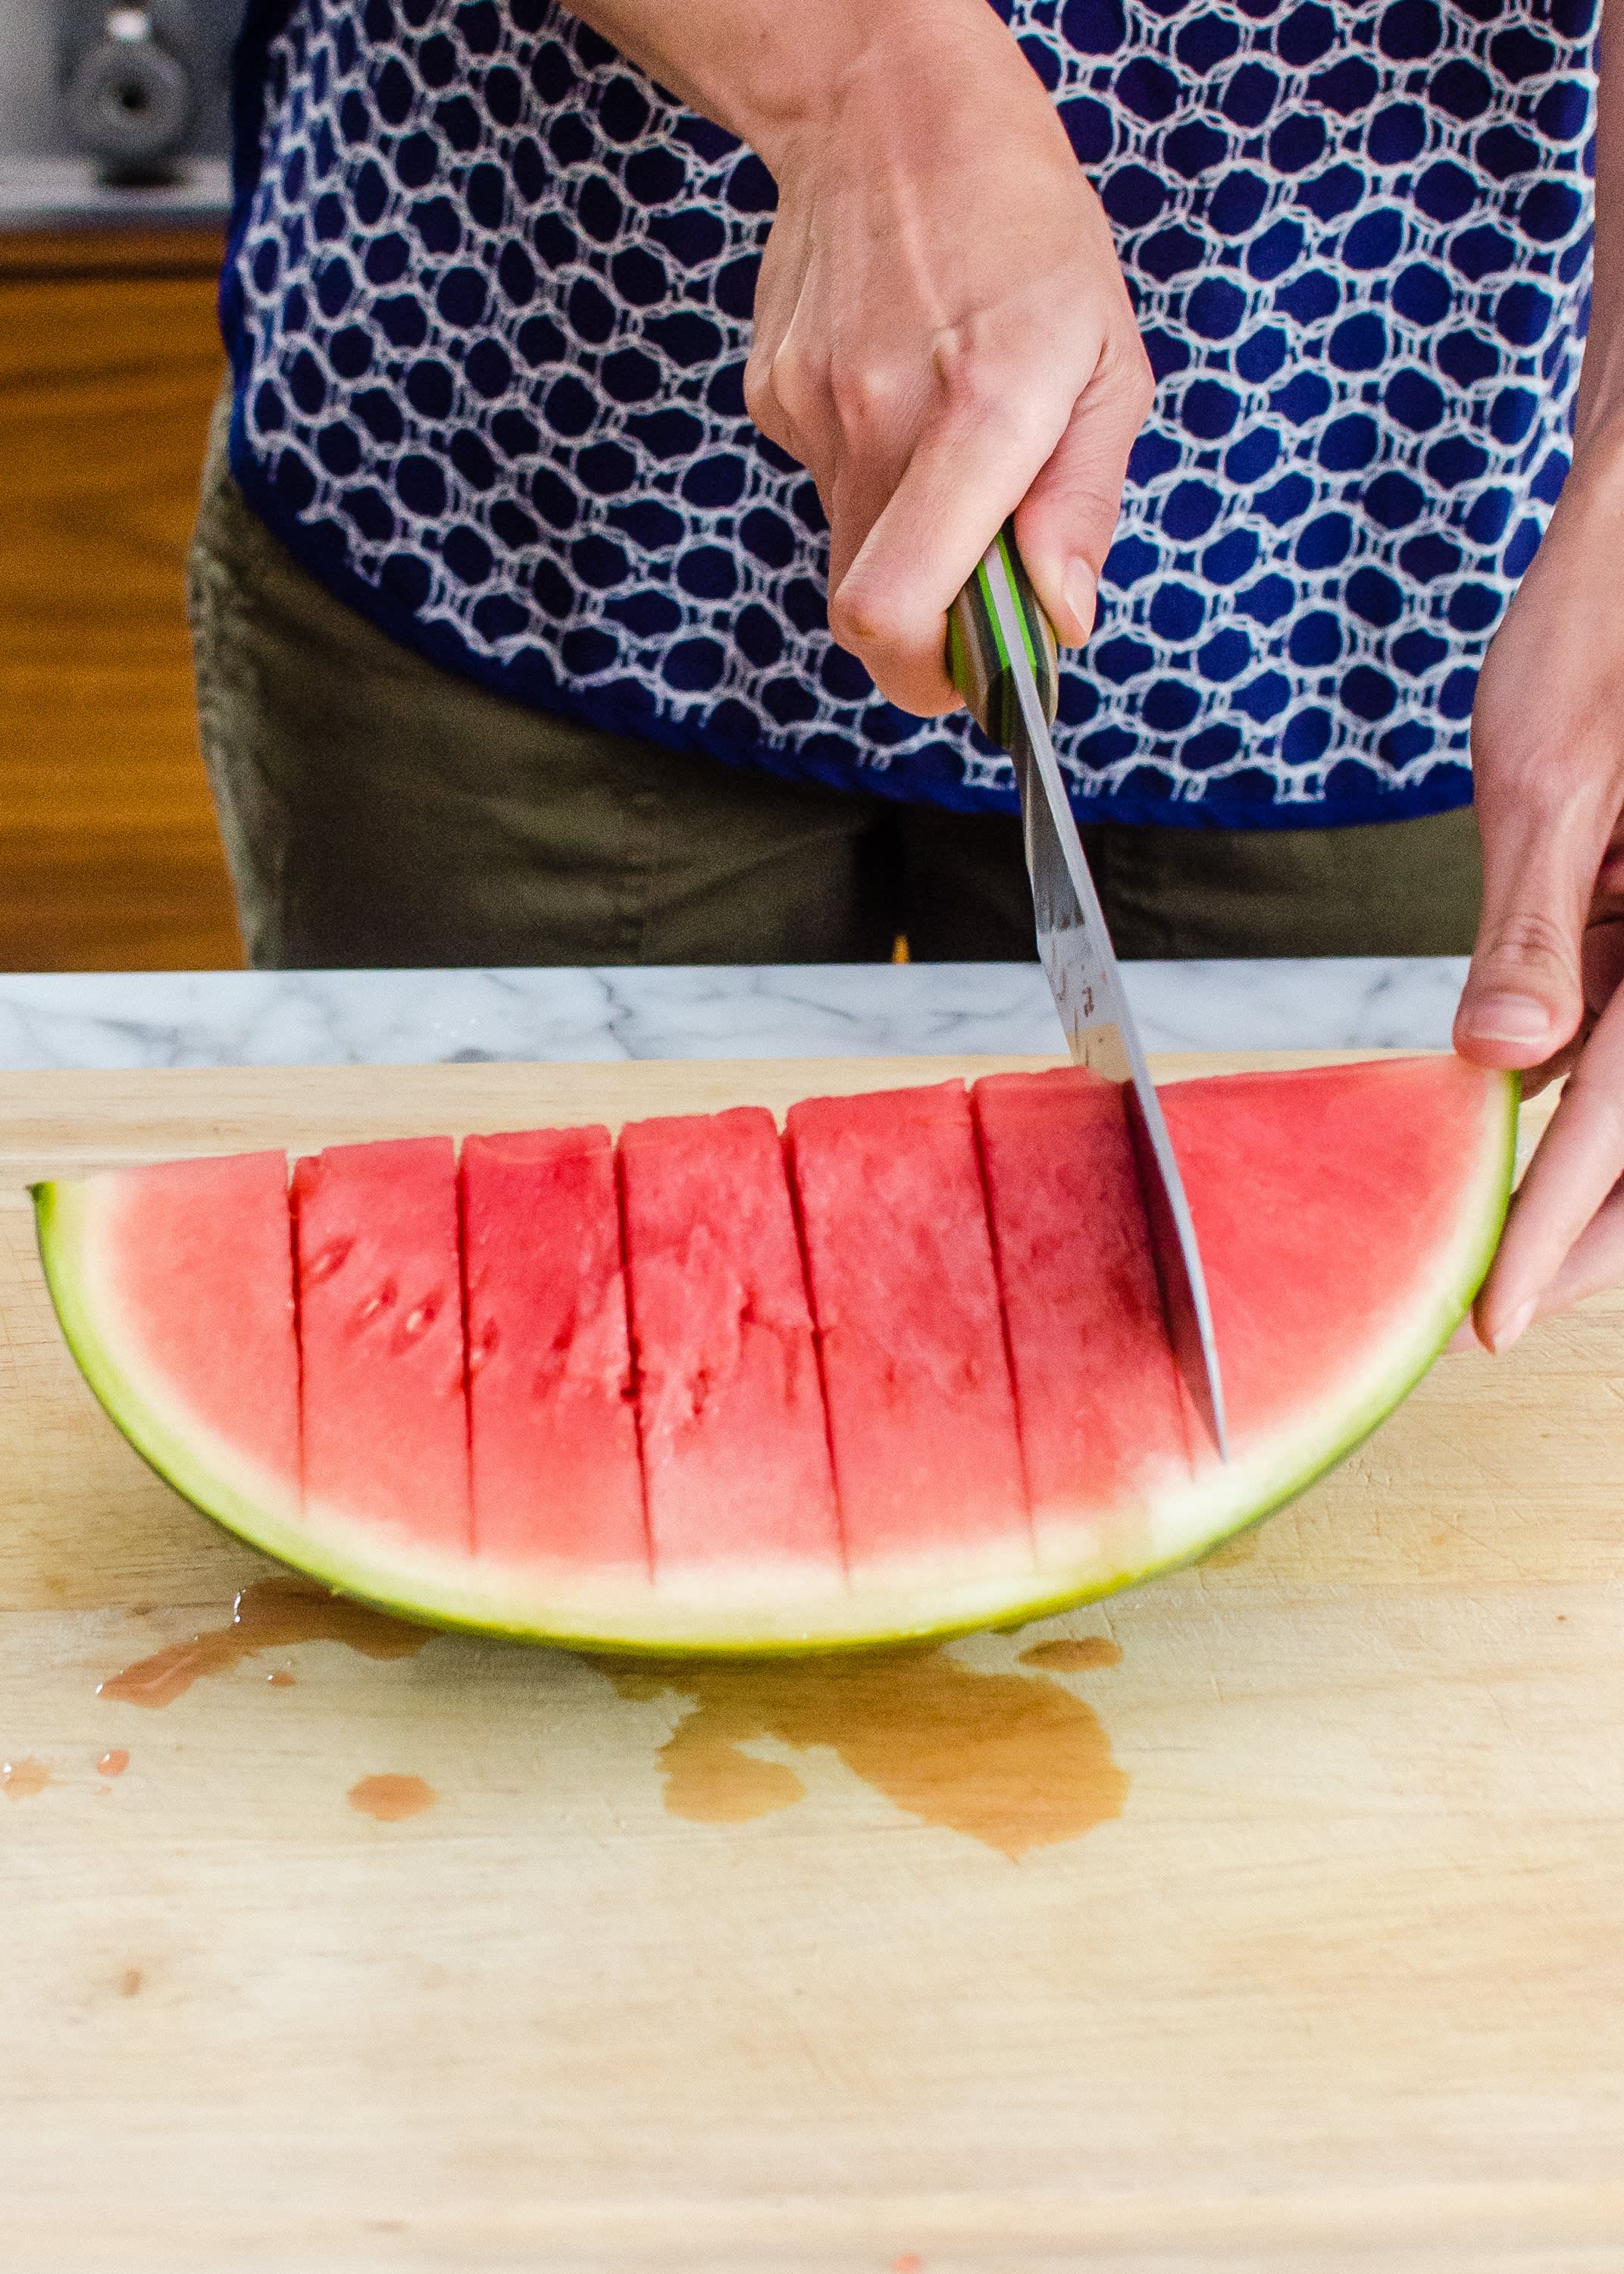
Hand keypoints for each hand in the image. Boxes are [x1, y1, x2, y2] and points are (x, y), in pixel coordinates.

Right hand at [743, 2, 1150, 713]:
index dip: (930, 678)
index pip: (895, 613)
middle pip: (868, 611)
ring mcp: (812, 410)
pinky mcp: (772, 398)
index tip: (979, 670)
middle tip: (986, 574)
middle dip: (931, 623)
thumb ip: (1084, 503)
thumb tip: (1060, 619)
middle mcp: (880, 420)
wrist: (887, 105)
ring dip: (909, 534)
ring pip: (852, 547)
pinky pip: (828, 483)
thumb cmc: (1022, 226)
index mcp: (980, 415)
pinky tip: (900, 384)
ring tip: (949, 432)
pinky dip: (872, 469)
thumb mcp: (1107, 358)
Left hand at [1453, 446, 1623, 1346]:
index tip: (1502, 1312)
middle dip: (1592, 1221)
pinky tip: (1526, 1102)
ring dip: (1590, 1154)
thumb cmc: (1605, 628)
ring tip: (1512, 1238)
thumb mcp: (1550, 777)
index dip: (1564, 1225)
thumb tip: (1500, 1061)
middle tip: (1510, 1304)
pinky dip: (1588, 1067)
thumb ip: (1533, 929)